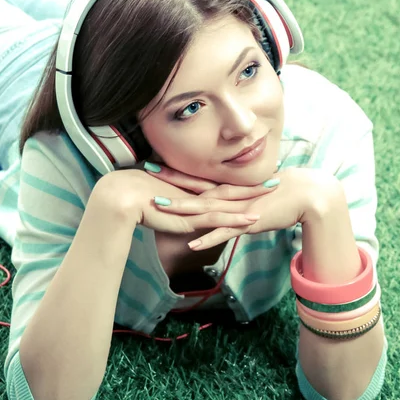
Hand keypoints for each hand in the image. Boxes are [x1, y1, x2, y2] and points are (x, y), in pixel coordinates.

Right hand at [92, 166, 274, 234]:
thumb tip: (178, 206)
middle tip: (277, 180)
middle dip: (255, 186)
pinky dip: (236, 221)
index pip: (221, 185)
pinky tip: (252, 221)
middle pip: (232, 190)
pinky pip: (218, 220)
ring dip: (252, 200)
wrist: (121, 197)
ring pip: (230, 202)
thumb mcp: (161, 201)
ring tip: (273, 195)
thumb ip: (174, 205)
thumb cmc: (136, 198)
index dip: (240, 182)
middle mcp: (197, 195)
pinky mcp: (190, 218)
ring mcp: (196, 206)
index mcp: (192, 190)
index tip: (256, 178)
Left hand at [151, 168, 343, 249]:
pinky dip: (207, 238)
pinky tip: (191, 244)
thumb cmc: (283, 194)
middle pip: (195, 190)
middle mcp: (231, 196)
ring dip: (181, 210)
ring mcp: (238, 209)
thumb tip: (229, 201)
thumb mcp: (256, 195)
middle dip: (169, 184)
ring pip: (204, 209)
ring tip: (158, 208)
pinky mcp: (248, 222)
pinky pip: (224, 233)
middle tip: (144, 176)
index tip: (155, 167)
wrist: (306, 194)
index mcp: (231, 188)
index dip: (176, 174)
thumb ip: (240, 198)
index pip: (198, 180)